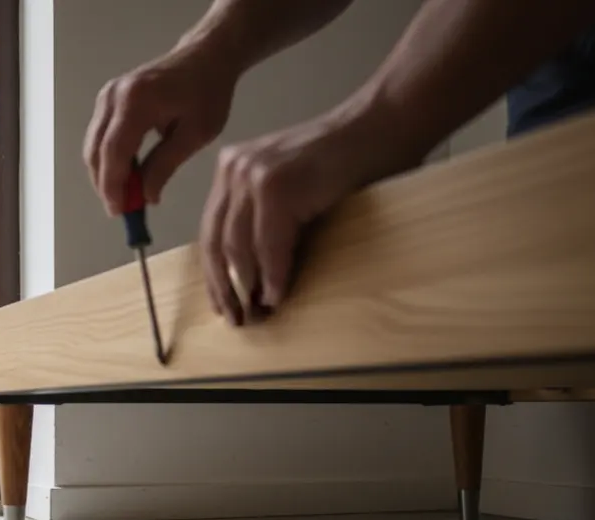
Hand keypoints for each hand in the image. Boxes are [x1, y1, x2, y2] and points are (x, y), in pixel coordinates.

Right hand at [84, 41, 242, 215]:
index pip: (113, 151)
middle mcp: (114, 95)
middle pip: (96, 150)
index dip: (112, 185)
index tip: (119, 211)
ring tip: (128, 195)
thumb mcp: (195, 134)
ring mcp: (107, 95)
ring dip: (105, 174)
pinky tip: (126, 173)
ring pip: (93, 146)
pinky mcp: (107, 98)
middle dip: (106, 184)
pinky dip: (108, 159)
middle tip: (123, 209)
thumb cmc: (207, 93)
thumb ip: (166, 165)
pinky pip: (99, 136)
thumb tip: (146, 197)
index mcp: (137, 102)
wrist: (205, 57)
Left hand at [200, 106, 415, 325]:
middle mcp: (234, 169)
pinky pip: (269, 244)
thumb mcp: (291, 187)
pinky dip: (274, 274)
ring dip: (248, 286)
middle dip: (225, 286)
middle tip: (235, 320)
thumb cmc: (347, 161)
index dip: (214, 273)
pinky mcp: (276, 187)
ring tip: (258, 313)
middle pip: (217, 240)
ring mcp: (252, 175)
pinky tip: (277, 295)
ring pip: (238, 246)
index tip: (221, 304)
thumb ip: (263, 218)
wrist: (382, 125)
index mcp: (232, 169)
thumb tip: (249, 279)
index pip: (212, 230)